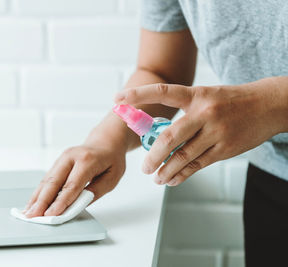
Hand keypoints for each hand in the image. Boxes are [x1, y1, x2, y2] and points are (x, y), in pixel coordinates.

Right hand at [23, 142, 125, 217]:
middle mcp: (71, 157)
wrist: (105, 142)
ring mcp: (62, 158)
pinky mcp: (58, 163)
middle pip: (54, 181)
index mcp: (87, 160)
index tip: (52, 215)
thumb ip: (95, 191)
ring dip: (37, 197)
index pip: (71, 185)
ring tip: (29, 212)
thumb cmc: (111, 160)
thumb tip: (77, 205)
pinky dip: (39, 192)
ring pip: (47, 180)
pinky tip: (33, 203)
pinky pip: (47, 179)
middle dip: (42, 201)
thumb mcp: (112, 177)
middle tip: (34, 216)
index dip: (60, 201)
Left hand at [114, 78, 285, 185]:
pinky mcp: (224, 149)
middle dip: (152, 156)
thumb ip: (183, 112)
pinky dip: (182, 175)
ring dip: (166, 171)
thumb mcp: (206, 96)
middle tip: (144, 167)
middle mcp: (203, 113)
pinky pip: (198, 165)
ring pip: (183, 157)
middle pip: (169, 138)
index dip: (138, 95)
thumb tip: (158, 134)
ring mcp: (215, 132)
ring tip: (156, 177)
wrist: (267, 106)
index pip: (163, 92)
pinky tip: (172, 180)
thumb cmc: (230, 101)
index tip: (118, 99)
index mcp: (196, 95)